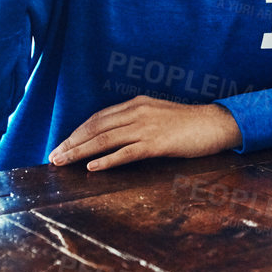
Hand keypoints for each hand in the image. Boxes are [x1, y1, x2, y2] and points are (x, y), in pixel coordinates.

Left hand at [49, 97, 241, 171]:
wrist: (217, 124)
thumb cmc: (190, 123)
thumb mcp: (159, 114)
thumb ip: (137, 120)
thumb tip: (113, 135)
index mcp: (137, 104)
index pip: (98, 118)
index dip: (77, 132)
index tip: (62, 144)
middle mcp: (138, 112)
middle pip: (96, 128)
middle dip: (71, 143)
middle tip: (53, 157)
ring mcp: (147, 127)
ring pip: (105, 140)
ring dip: (80, 152)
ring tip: (62, 162)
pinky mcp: (157, 143)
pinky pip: (126, 153)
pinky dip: (107, 160)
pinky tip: (92, 168)